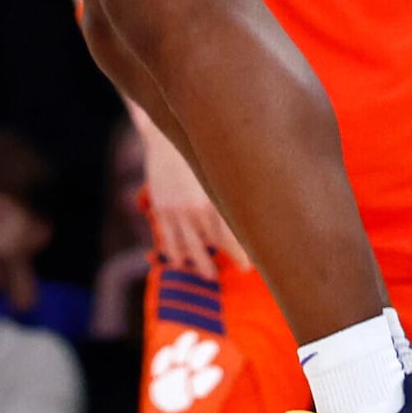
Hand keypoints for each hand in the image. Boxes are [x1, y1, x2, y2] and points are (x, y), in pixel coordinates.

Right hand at [138, 120, 235, 269]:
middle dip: (228, 258)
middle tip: (241, 270)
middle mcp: (193, 207)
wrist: (166, 137)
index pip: (229, 235)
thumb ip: (230, 193)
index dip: (241, 253)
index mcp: (212, 197)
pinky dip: (174, 253)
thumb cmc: (199, 152)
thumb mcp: (218, 171)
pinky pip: (167, 238)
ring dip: (200, 263)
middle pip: (212, 244)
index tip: (250, 265)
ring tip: (211, 275)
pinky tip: (180, 262)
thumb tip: (251, 215)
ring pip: (188, 246)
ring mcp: (174, 210)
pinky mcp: (160, 209)